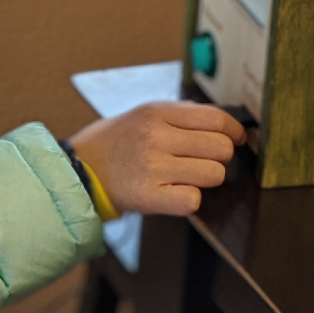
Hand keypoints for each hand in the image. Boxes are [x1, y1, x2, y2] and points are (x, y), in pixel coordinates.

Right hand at [68, 102, 244, 216]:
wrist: (77, 171)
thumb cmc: (113, 143)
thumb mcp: (142, 114)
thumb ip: (180, 114)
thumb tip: (222, 121)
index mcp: (156, 113)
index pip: (216, 119)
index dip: (234, 131)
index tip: (236, 139)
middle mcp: (155, 137)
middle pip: (221, 148)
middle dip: (219, 157)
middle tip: (203, 160)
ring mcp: (152, 167)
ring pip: (213, 174)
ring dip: (205, 179)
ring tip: (185, 177)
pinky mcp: (148, 196)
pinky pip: (193, 200)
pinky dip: (189, 199)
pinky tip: (174, 192)